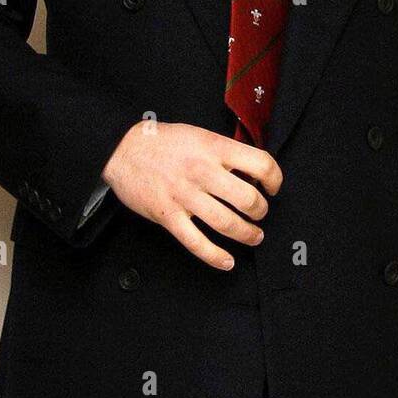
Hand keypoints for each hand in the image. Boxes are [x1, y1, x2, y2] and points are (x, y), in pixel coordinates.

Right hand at [101, 120, 282, 270]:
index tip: (273, 187)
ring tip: (254, 236)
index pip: (260, 163)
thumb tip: (251, 171)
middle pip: (247, 198)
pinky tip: (227, 262)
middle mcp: (203, 172)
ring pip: (226, 223)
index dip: (274, 178)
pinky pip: (196, 242)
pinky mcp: (168, 216)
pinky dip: (215, 256)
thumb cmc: (164, 141)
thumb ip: (225, 152)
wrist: (123, 150)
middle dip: (261, 211)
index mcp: (214, 148)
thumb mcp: (200, 135)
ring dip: (246, 234)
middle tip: (261, 213)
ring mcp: (185, 196)